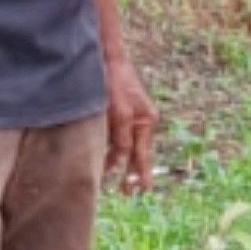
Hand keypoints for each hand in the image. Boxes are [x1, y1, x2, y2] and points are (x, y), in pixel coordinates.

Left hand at [104, 60, 157, 190]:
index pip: (141, 153)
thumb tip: (121, 159)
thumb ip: (122, 137)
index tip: (143, 189)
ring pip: (123, 145)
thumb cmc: (115, 82)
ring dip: (116, 160)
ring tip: (109, 177)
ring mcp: (130, 117)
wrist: (106, 57)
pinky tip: (103, 157)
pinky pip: (116, 135)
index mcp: (147, 121)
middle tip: (128, 192)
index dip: (140, 173)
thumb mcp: (120, 113)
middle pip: (134, 152)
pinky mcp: (118, 113)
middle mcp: (141, 121)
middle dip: (130, 171)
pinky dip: (110, 147)